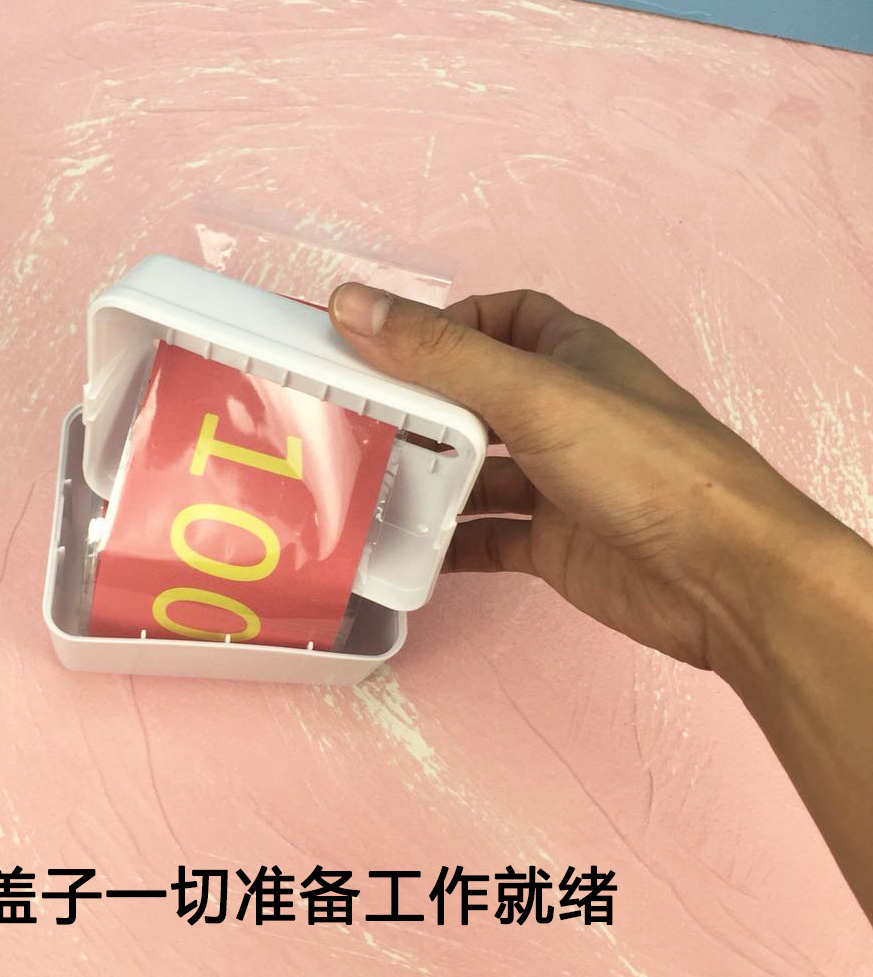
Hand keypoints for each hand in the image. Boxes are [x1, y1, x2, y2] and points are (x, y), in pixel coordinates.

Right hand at [326, 282, 838, 672]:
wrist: (719, 577)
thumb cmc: (640, 465)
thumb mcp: (532, 395)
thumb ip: (440, 355)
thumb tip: (351, 304)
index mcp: (571, 356)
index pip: (502, 319)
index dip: (448, 327)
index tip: (389, 352)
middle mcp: (564, 413)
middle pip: (478, 399)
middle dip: (422, 411)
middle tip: (359, 427)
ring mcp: (559, 481)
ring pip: (478, 473)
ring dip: (428, 481)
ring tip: (368, 491)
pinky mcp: (555, 543)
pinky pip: (487, 537)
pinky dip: (449, 543)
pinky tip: (407, 553)